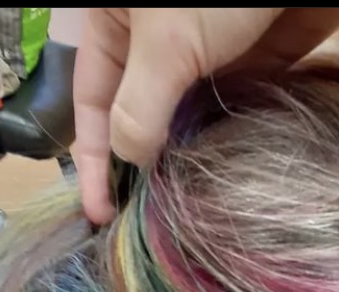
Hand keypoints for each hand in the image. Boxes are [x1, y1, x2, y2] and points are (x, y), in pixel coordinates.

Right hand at [73, 8, 338, 223]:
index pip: (90, 103)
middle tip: (141, 220)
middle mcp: (151, 41)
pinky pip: (226, 110)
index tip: (98, 213)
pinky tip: (220, 178)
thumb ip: (140, 108)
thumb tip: (130, 158)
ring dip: (180, 160)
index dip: (92, 162)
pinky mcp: (249, 60)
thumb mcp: (166, 42)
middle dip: (137, 165)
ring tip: (178, 210)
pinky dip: (222, 142)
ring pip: (181, 119)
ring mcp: (202, 52)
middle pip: (133, 115)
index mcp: (111, 24)